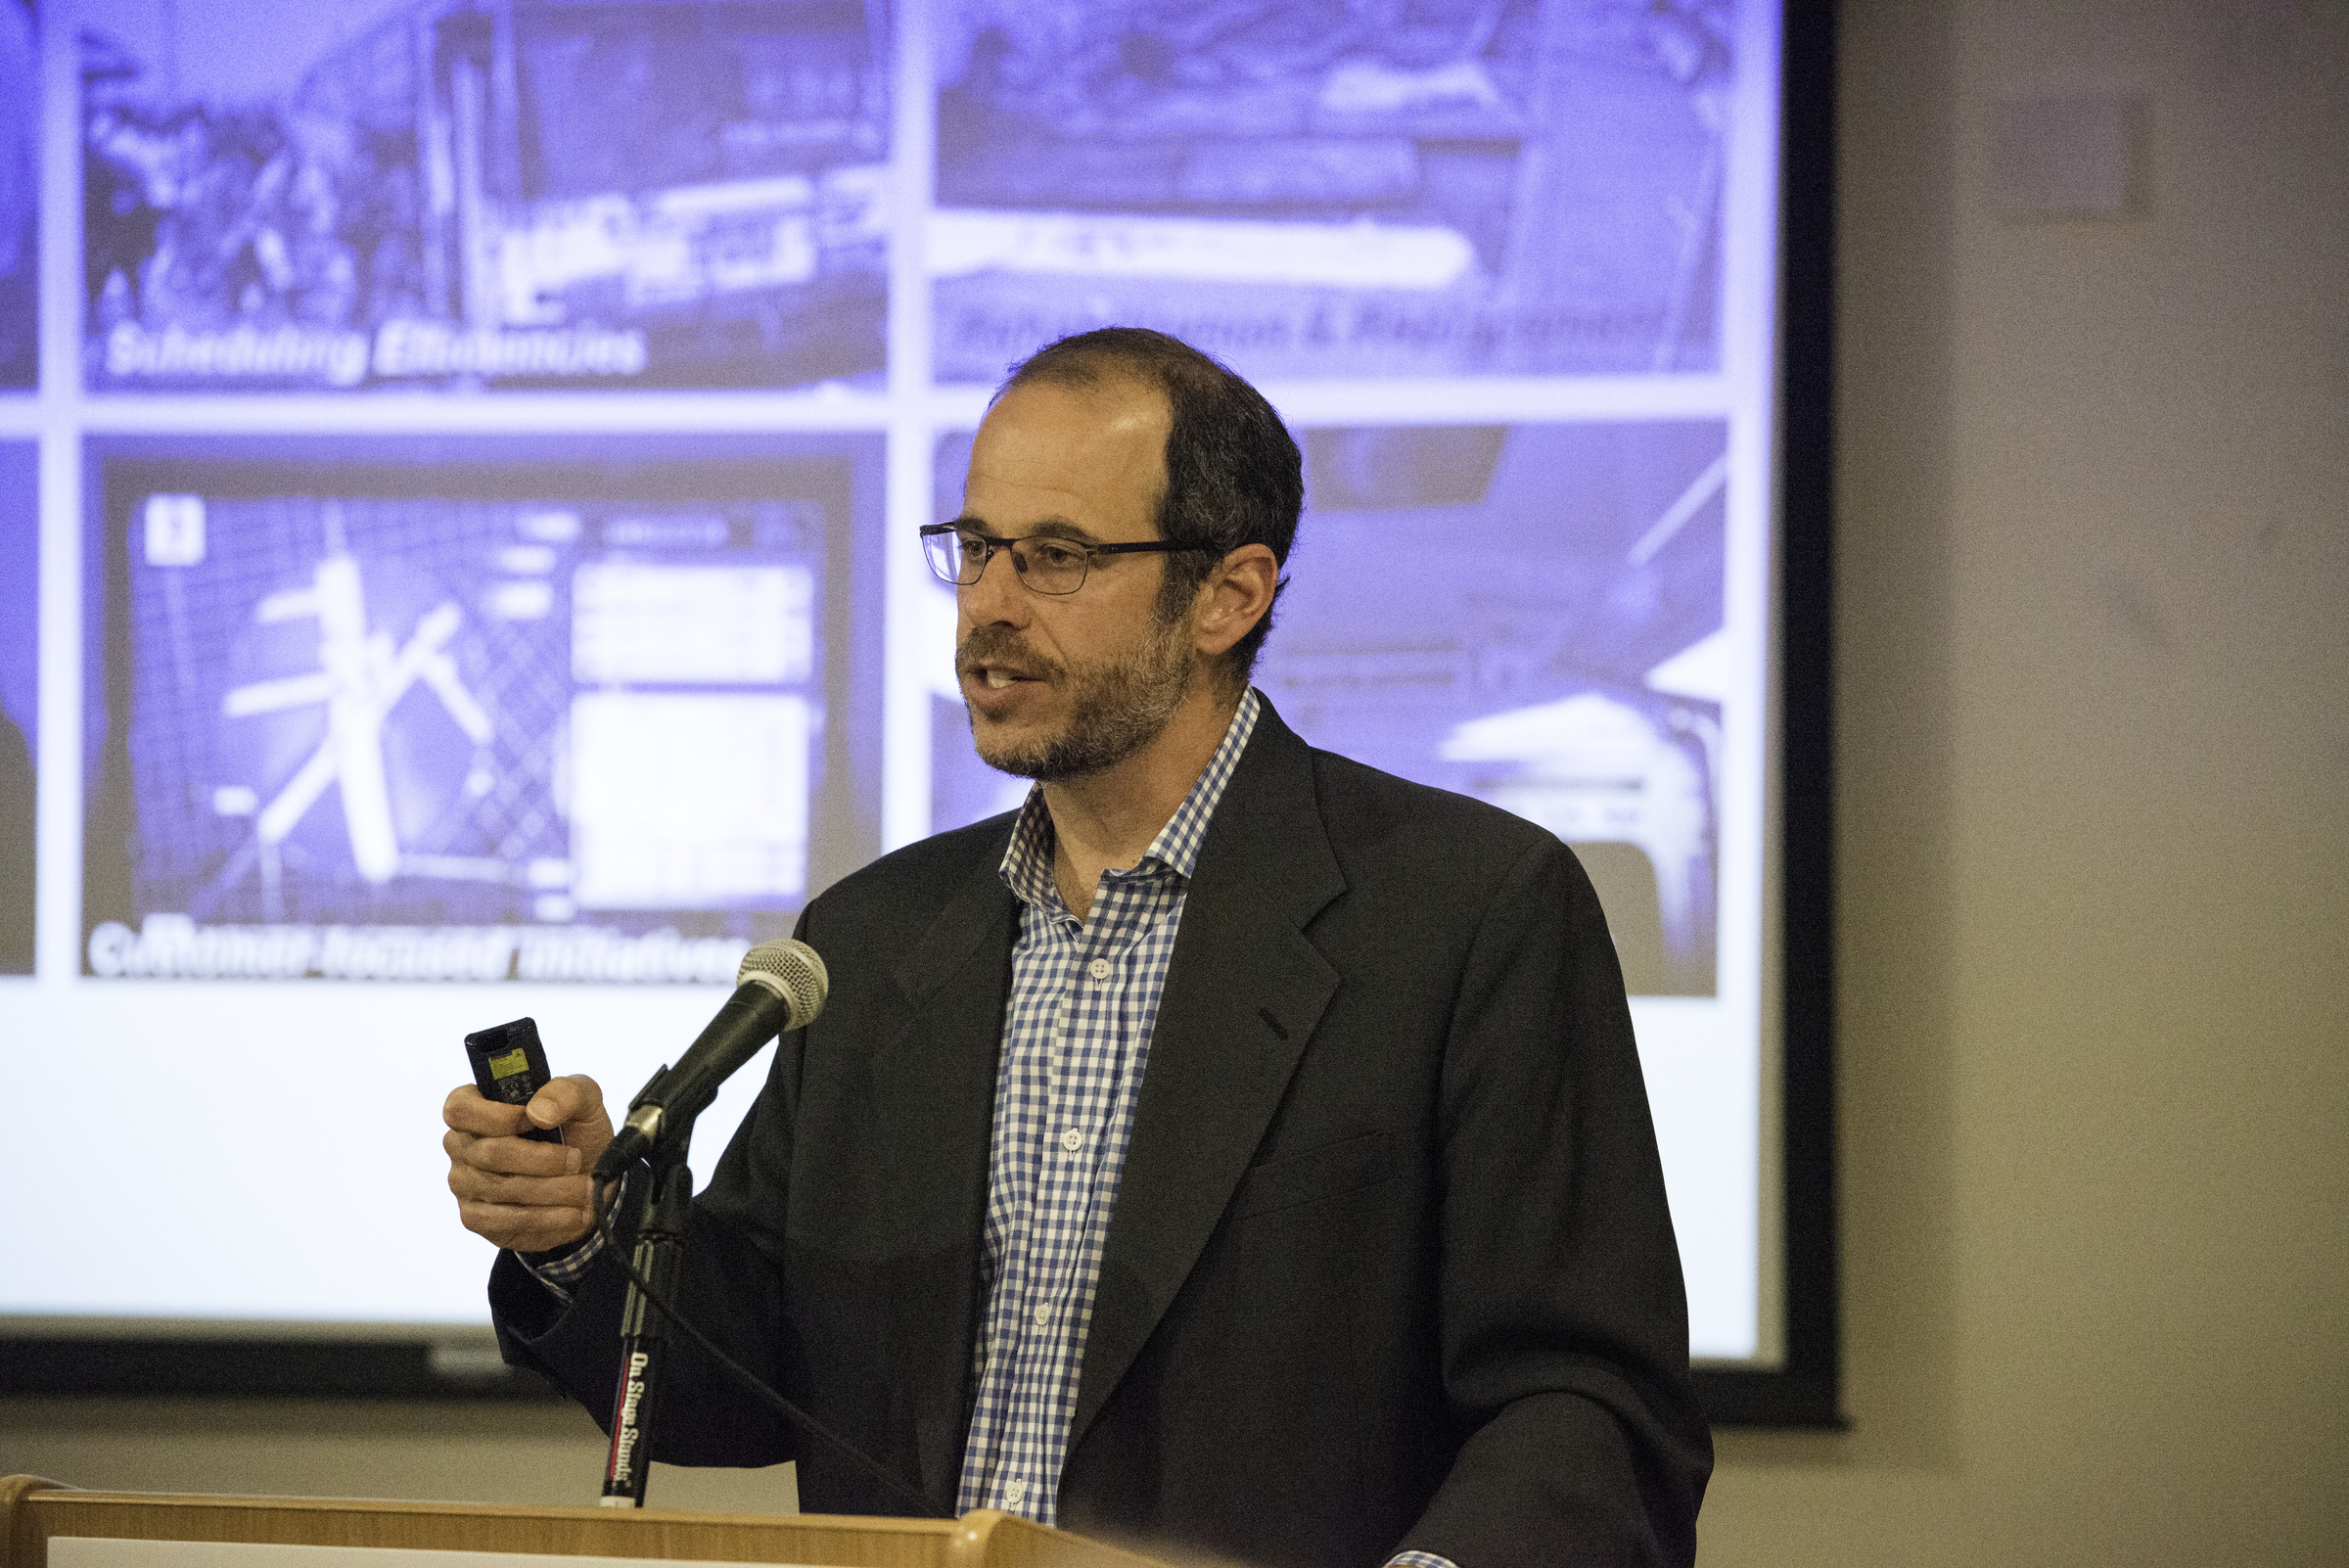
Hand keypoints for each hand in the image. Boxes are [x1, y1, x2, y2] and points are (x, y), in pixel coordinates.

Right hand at [443, 1074, 614, 1252]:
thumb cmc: (578, 1134)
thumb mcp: (585, 1100)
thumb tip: (537, 1112)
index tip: (537, 1122)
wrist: (591, 1181)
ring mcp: (464, 1183)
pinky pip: (504, 1221)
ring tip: (584, 1189)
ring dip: (552, 1190)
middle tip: (576, 1160)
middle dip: (543, 1160)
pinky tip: (571, 1214)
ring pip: (500, 1189)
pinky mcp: (476, 1218)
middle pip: (489, 1153)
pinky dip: (546, 1218)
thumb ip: (565, 1092)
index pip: (459, 1108)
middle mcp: (461, 1145)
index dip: (497, 1116)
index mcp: (476, 1106)